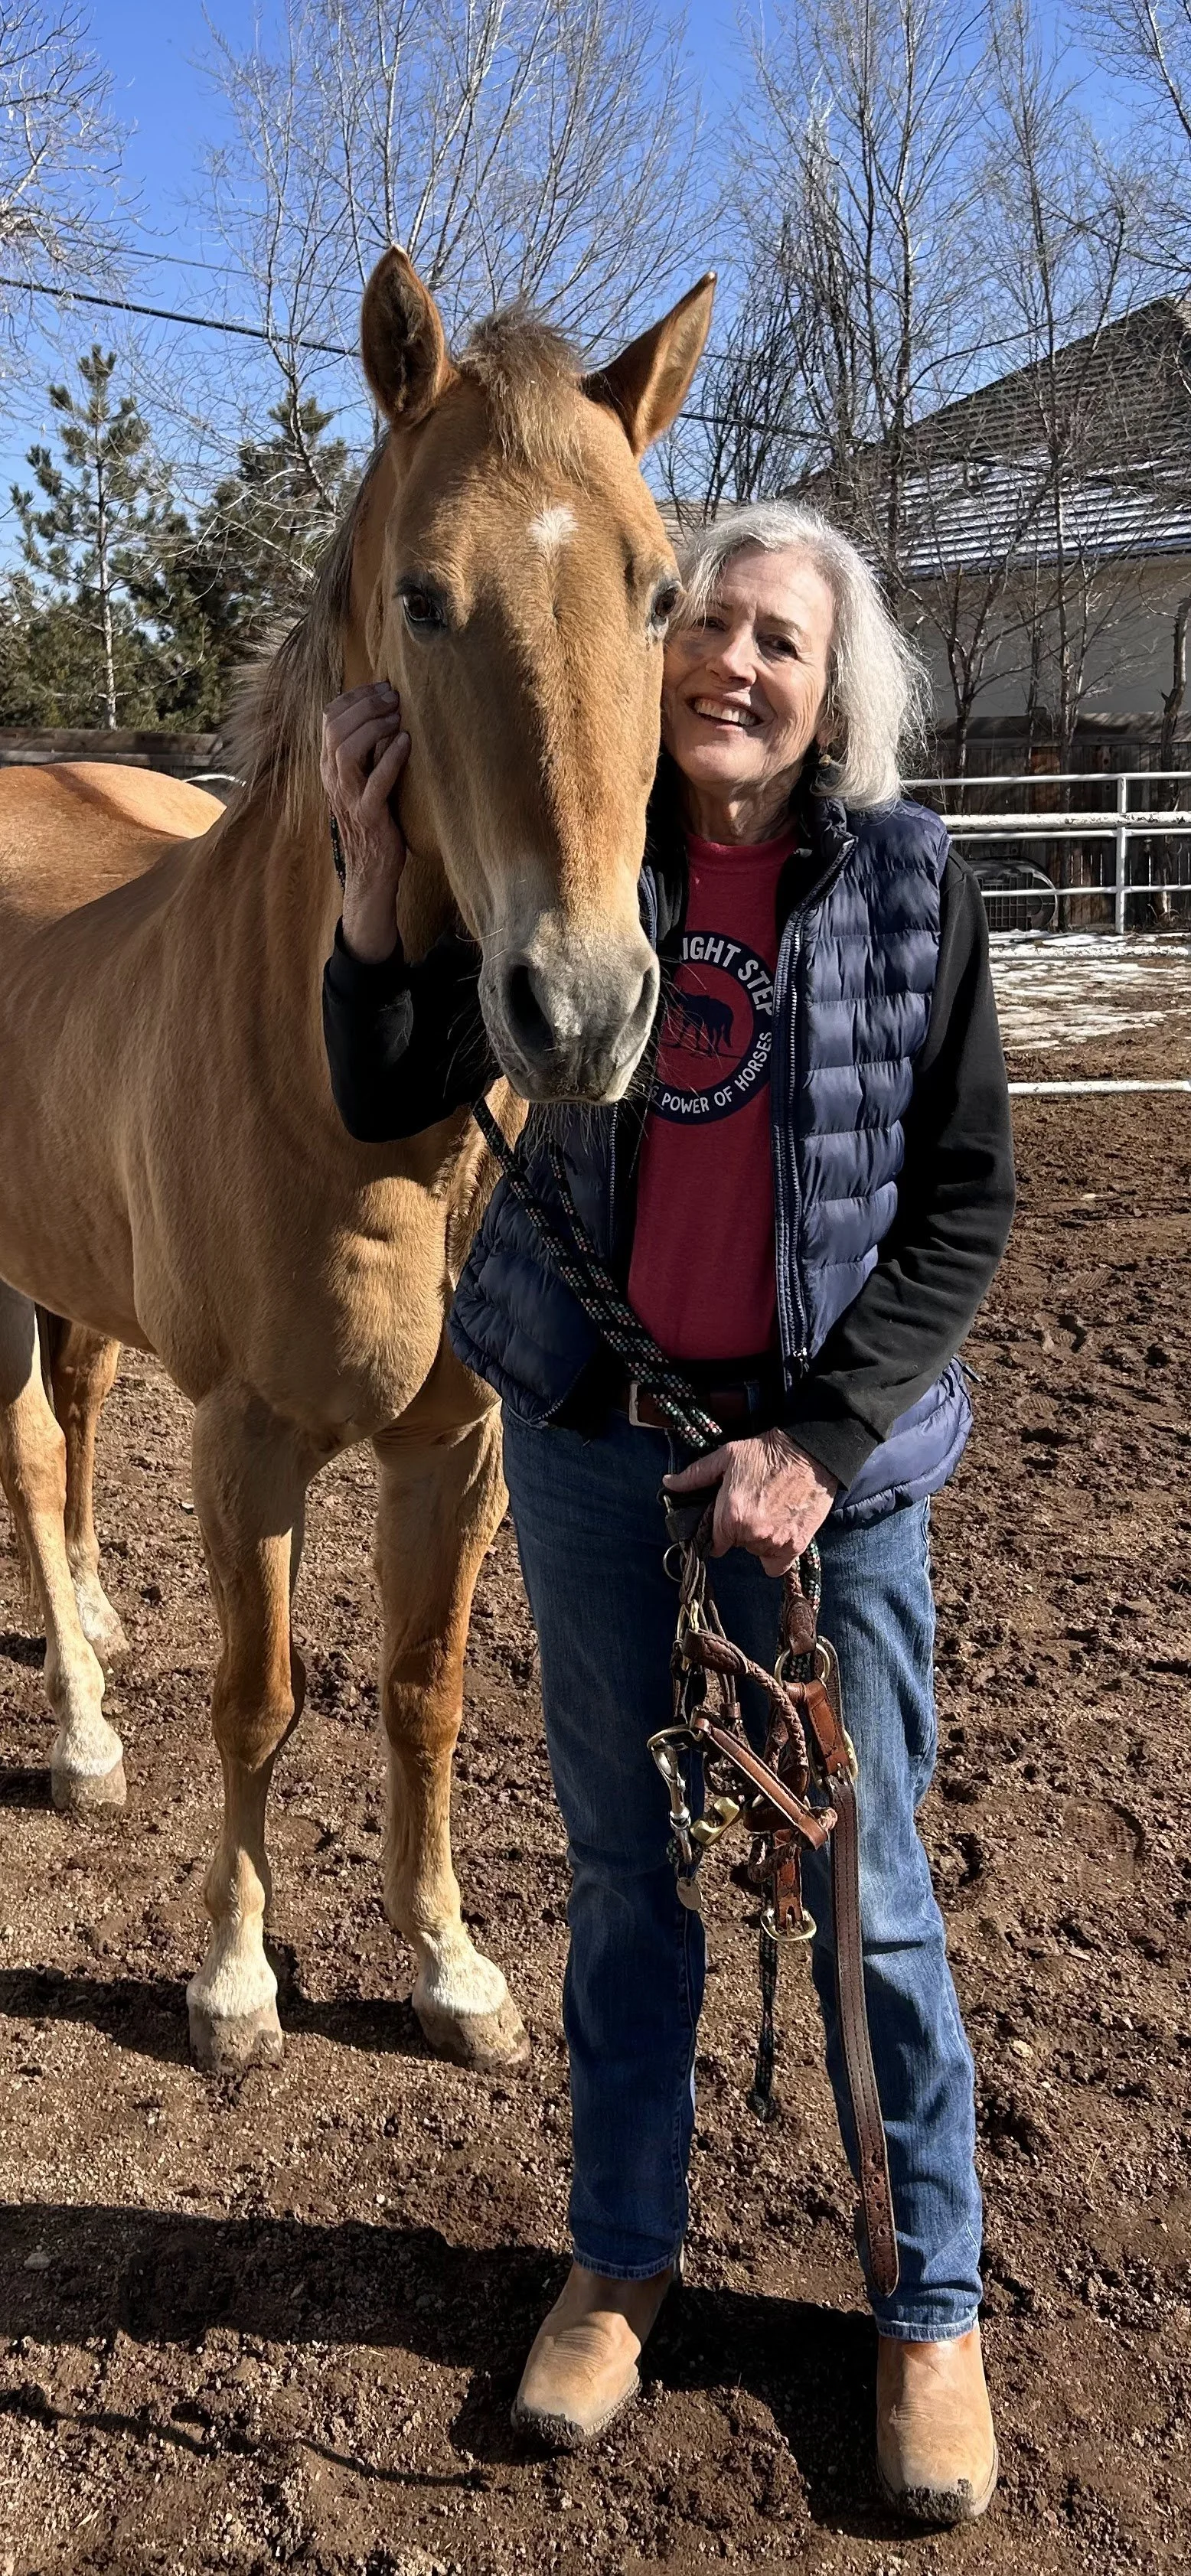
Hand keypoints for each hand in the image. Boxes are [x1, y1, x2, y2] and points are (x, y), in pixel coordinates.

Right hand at [320, 681, 410, 962]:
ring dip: (374, 726)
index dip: (354, 696)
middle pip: (335, 728)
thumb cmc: (376, 819)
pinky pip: (375, 782)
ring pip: (346, 750)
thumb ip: (371, 749)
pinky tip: (406, 742)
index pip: (329, 717)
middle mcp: (332, 778)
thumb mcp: (367, 778)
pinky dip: (390, 758)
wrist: (370, 870)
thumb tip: (389, 711)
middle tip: (394, 696)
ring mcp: (347, 797)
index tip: (382, 684)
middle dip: (365, 705)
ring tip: (398, 716)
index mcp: (329, 765)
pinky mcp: (367, 815)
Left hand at [663, 1430, 838, 1576]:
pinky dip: (776, 1555)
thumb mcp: (726, 1457)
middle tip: (754, 1507)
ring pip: (757, 1552)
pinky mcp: (795, 1546)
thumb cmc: (767, 1452)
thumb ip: (695, 1475)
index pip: (714, 1543)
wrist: (810, 1452)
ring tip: (771, 1513)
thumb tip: (668, 1483)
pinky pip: (776, 1566)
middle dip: (741, 1531)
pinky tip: (780, 1533)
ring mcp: (774, 1542)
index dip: (720, 1531)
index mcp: (730, 1515)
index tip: (729, 1520)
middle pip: (738, 1546)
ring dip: (760, 1540)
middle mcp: (750, 1533)